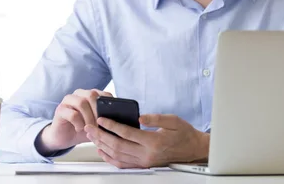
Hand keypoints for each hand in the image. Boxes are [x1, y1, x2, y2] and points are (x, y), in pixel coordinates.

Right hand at [36, 89, 112, 155]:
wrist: (64, 138)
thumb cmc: (83, 129)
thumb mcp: (98, 125)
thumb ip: (107, 120)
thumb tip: (122, 121)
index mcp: (91, 95)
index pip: (105, 94)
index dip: (110, 106)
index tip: (113, 119)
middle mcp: (80, 94)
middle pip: (92, 95)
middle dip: (98, 111)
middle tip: (100, 125)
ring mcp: (68, 100)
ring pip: (82, 103)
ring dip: (89, 118)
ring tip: (90, 129)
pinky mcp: (60, 110)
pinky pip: (72, 114)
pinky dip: (79, 123)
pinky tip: (79, 129)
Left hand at [85, 114, 208, 167]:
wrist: (193, 149)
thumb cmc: (184, 134)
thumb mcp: (173, 120)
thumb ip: (155, 118)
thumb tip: (139, 117)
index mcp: (153, 142)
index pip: (126, 133)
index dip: (111, 126)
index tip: (101, 119)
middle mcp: (147, 154)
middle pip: (117, 145)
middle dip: (101, 135)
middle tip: (90, 127)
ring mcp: (144, 162)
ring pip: (117, 156)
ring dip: (102, 146)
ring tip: (93, 136)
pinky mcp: (144, 165)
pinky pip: (122, 164)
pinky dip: (110, 158)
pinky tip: (103, 150)